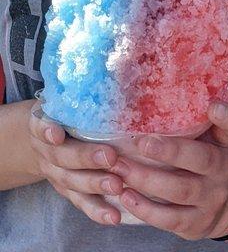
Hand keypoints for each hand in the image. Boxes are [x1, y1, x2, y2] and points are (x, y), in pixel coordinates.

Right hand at [29, 102, 122, 224]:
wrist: (50, 138)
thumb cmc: (67, 115)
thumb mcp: (67, 102)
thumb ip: (83, 98)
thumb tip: (118, 80)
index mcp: (43, 124)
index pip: (40, 125)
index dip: (46, 130)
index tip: (56, 133)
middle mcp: (46, 150)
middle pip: (61, 156)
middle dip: (85, 158)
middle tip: (110, 157)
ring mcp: (55, 173)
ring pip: (70, 181)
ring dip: (94, 184)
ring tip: (117, 186)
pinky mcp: (67, 190)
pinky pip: (79, 202)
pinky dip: (95, 210)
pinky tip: (113, 216)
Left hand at [111, 102, 227, 238]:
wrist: (220, 204)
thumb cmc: (199, 159)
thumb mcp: (202, 138)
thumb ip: (186, 121)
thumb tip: (144, 97)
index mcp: (222, 142)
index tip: (213, 107)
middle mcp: (222, 169)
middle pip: (201, 159)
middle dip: (169, 151)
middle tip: (140, 142)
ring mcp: (211, 198)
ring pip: (181, 190)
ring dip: (147, 180)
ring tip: (119, 168)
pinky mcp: (197, 223)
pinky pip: (171, 219)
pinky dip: (146, 209)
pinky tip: (125, 196)